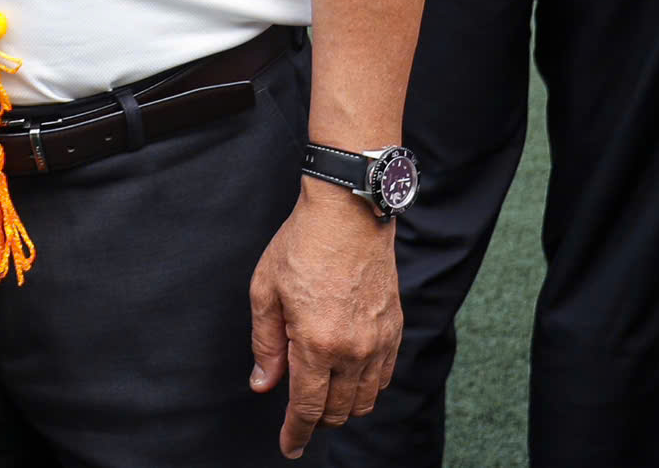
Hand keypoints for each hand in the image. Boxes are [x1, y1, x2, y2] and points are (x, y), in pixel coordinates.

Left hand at [249, 178, 401, 456]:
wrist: (348, 213)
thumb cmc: (301, 245)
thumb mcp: (265, 292)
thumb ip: (265, 344)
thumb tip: (263, 383)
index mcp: (316, 343)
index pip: (308, 407)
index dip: (296, 433)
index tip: (289, 447)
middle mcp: (354, 350)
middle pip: (338, 410)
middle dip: (316, 420)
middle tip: (298, 413)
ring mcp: (379, 342)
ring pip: (364, 400)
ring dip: (342, 406)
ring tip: (322, 394)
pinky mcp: (395, 330)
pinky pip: (383, 378)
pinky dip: (365, 387)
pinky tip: (348, 376)